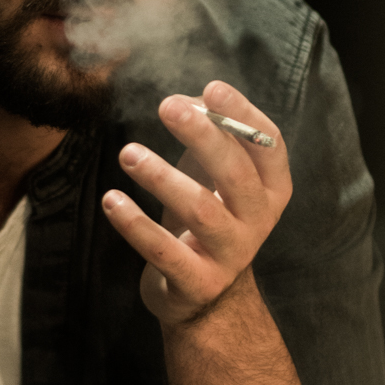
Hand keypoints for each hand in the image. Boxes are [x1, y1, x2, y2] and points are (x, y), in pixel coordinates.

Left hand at [102, 79, 290, 325]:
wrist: (208, 297)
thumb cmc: (208, 217)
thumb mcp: (213, 174)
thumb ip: (207, 133)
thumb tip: (184, 101)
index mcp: (271, 189)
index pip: (269, 146)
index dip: (244, 115)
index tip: (212, 88)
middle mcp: (258, 221)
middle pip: (235, 173)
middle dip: (203, 136)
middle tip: (168, 107)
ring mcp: (231, 255)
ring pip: (200, 210)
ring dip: (162, 177)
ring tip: (128, 153)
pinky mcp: (198, 282)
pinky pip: (164, 251)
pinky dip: (135, 224)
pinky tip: (112, 199)